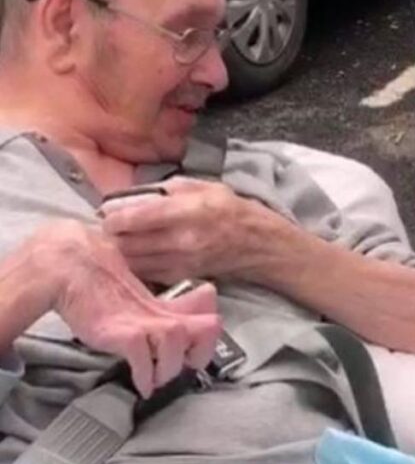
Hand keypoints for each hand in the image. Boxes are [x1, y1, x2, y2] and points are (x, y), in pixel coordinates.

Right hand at [35, 222, 221, 397]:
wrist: (71, 271)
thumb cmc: (101, 291)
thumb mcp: (137, 302)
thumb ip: (159, 309)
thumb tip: (171, 318)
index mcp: (166, 305)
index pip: (207, 305)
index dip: (209, 324)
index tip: (197, 348)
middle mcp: (160, 313)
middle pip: (208, 327)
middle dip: (202, 351)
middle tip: (187, 365)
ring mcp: (143, 322)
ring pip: (177, 342)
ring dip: (171, 368)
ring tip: (159, 379)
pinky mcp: (123, 333)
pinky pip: (143, 361)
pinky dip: (146, 378)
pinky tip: (143, 387)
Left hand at [101, 177, 273, 284]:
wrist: (256, 243)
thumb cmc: (229, 209)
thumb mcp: (201, 186)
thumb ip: (165, 190)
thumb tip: (132, 197)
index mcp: (185, 212)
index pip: (134, 219)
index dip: (113, 218)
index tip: (108, 214)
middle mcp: (181, 241)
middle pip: (127, 243)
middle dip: (114, 236)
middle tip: (113, 228)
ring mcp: (180, 262)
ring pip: (133, 261)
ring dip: (122, 251)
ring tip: (123, 240)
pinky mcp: (181, 277)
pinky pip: (146, 273)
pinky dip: (137, 264)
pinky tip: (139, 254)